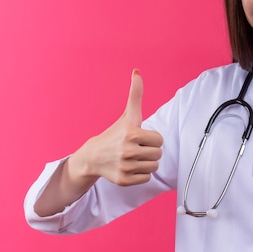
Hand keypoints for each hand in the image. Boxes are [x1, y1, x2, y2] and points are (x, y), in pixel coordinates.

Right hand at [69, 69, 163, 185]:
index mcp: (131, 133)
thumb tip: (137, 71)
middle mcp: (128, 150)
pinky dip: (140, 174)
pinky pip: (146, 178)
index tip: (140, 137)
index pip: (159, 139)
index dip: (152, 138)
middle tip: (136, 148)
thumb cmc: (115, 133)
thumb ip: (135, 94)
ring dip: (146, 163)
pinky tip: (129, 167)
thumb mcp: (127, 114)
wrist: (93, 156)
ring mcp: (125, 166)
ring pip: (154, 167)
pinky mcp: (123, 180)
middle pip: (158, 154)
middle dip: (150, 151)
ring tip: (133, 157)